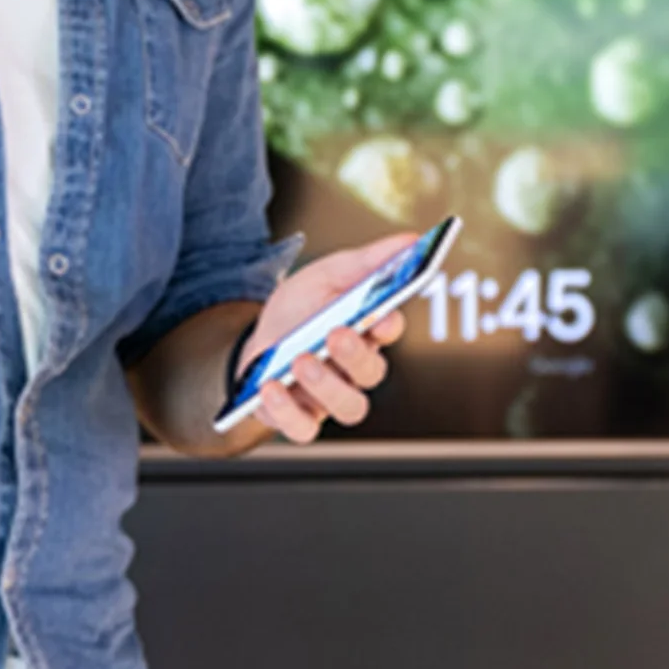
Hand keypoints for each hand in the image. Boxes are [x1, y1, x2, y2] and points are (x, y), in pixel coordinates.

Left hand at [235, 233, 414, 444]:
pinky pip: (303, 428)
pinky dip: (288, 412)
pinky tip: (271, 387)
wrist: (257, 338)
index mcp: (367, 330)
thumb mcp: (327, 275)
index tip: (380, 315)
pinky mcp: (299, 417)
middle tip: (335, 334)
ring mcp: (329, 397)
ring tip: (301, 361)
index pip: (389, 329)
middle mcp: (354, 369)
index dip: (388, 325)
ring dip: (327, 386)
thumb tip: (411, 240)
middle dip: (355, 355)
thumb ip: (368, 261)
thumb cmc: (300, 309)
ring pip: (348, 407)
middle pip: (371, 372)